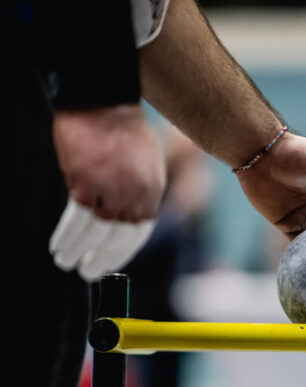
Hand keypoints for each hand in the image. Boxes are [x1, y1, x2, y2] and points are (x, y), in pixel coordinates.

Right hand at [49, 104, 166, 280]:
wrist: (104, 101)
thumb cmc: (124, 129)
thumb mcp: (147, 163)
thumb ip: (142, 191)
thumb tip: (130, 218)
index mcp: (153, 190)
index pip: (140, 232)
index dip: (124, 251)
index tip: (111, 262)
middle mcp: (135, 195)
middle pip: (118, 238)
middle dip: (103, 259)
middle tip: (90, 272)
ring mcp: (110, 191)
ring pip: (94, 233)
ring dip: (79, 252)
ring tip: (68, 263)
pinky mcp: (83, 184)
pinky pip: (75, 220)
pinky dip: (66, 236)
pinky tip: (59, 246)